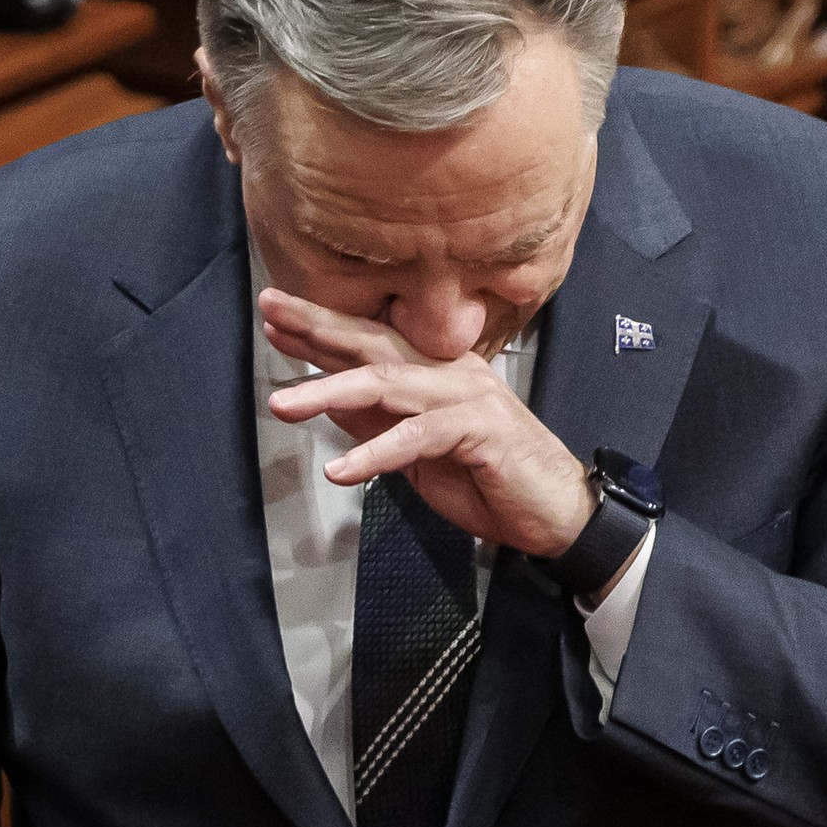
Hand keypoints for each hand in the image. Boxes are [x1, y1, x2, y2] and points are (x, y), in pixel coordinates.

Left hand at [262, 290, 595, 559]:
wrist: (557, 514)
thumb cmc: (492, 482)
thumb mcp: (418, 454)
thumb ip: (379, 423)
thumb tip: (330, 404)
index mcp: (437, 371)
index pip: (371, 342)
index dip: (321, 328)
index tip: (274, 318)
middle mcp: (451, 371)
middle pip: (374, 343)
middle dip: (317, 327)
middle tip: (270, 312)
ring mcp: (467, 396)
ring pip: (388, 383)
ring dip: (329, 392)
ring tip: (282, 404)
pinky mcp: (480, 430)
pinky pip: (417, 437)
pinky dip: (376, 452)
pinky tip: (342, 469)